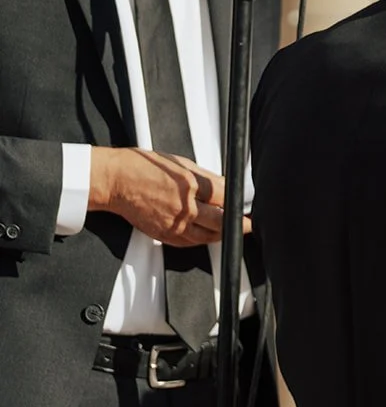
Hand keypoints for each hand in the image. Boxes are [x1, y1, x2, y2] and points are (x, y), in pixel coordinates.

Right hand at [88, 146, 249, 246]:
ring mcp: (174, 223)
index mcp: (191, 185)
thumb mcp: (182, 164)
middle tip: (249, 223)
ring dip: (223, 234)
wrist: (115, 181)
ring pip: (209, 236)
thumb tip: (227, 185)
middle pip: (223, 221)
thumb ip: (207, 177)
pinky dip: (202, 239)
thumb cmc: (144, 167)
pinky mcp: (164, 234)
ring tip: (232, 229)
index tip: (249, 205)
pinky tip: (208, 234)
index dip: (241, 202)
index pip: (227, 197)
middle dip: (240, 223)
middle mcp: (185, 206)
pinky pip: (190, 243)